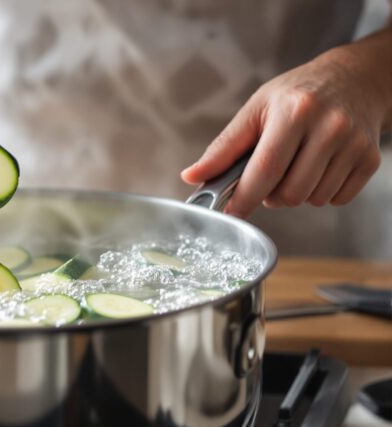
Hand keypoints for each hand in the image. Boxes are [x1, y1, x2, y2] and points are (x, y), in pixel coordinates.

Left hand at [181, 34, 391, 217]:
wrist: (354, 78)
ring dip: (295, 194)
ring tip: (294, 166)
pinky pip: (336, 199)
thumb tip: (192, 176)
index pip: (265, 169)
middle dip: (270, 195)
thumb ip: (224, 147)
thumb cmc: (297, 94)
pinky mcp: (370, 159)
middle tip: (267, 177)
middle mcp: (329, 126)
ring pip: (312, 199)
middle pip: (289, 192)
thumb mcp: (256, 109)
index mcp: (295, 111)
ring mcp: (354, 144)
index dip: (244, 198)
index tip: (230, 212)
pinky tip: (318, 168)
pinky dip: (320, 193)